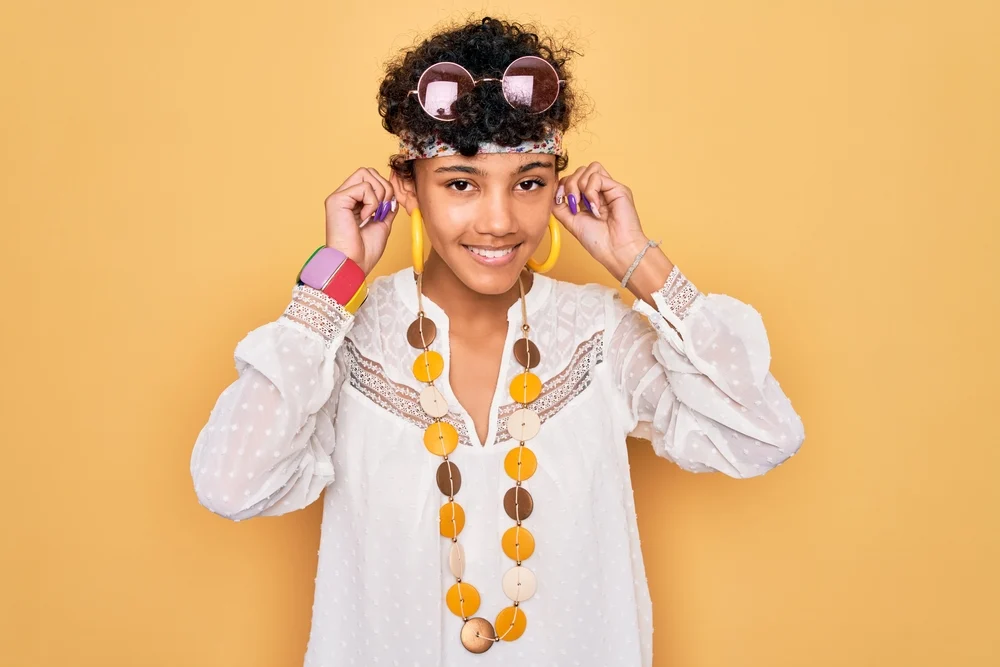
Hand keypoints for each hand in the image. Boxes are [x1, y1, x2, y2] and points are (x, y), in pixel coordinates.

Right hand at [324, 167, 398, 274]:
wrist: (354, 264)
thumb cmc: (364, 251)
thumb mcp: (382, 224)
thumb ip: (386, 208)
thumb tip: (393, 194)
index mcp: (354, 202)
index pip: (371, 179)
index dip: (385, 189)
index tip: (387, 209)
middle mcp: (345, 196)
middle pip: (368, 171)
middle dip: (384, 188)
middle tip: (382, 210)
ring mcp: (340, 196)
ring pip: (366, 174)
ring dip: (379, 194)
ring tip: (374, 214)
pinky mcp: (337, 199)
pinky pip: (364, 187)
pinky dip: (372, 202)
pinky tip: (365, 217)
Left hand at [550, 161, 651, 281]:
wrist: (614, 250)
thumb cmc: (598, 240)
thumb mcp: (570, 221)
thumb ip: (560, 206)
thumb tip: (553, 191)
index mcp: (589, 198)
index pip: (573, 178)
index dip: (563, 185)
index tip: (561, 200)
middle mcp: (600, 191)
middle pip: (580, 170)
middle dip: (570, 185)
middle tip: (574, 206)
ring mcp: (609, 188)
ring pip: (590, 168)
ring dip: (580, 186)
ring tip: (585, 206)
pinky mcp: (618, 188)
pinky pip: (597, 177)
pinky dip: (591, 191)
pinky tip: (595, 207)